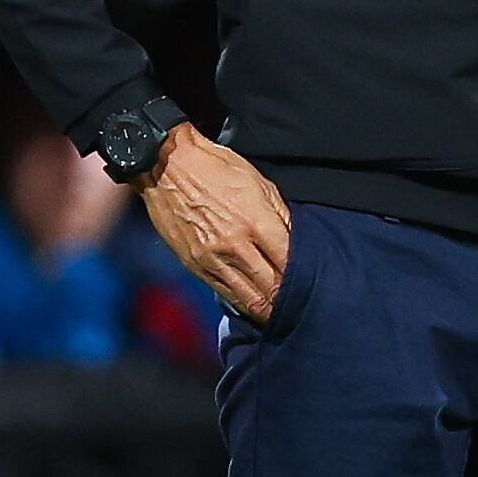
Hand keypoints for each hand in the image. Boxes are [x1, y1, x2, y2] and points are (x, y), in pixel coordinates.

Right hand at [132, 125, 294, 325]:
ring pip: (248, 298)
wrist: (165, 164)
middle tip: (298, 304)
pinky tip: (251, 303)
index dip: (304, 279)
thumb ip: (280, 215)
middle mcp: (235, 245)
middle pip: (271, 289)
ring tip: (276, 312)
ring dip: (265, 309)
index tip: (312, 284)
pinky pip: (223, 291)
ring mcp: (213, 257)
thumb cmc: (215, 167)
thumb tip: (296, 242)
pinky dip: (241, 301)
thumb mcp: (259, 182)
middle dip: (286, 300)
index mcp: (257, 222)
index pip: (290, 265)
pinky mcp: (195, 263)